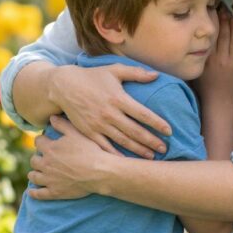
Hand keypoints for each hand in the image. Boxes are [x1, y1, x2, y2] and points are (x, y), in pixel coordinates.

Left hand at [29, 115, 122, 199]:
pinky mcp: (54, 192)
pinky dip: (33, 192)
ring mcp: (49, 179)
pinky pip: (38, 194)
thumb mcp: (77, 133)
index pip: (38, 142)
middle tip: (43, 159)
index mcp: (50, 149)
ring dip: (34, 173)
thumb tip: (51, 117)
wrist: (99, 172)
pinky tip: (31, 191)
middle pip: (34, 160)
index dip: (42, 141)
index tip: (45, 142)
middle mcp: (46, 164)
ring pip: (33, 176)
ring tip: (37, 173)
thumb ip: (63, 125)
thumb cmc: (90, 151)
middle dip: (38, 158)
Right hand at [48, 63, 169, 158]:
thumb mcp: (114, 70)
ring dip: (138, 150)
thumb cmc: (92, 77)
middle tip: (165, 149)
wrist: (63, 86)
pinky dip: (117, 155)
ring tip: (151, 157)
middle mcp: (109, 113)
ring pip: (122, 141)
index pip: (143, 114)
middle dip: (151, 141)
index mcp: (118, 98)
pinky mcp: (89, 132)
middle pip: (135, 131)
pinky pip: (105, 146)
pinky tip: (127, 162)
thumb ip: (136, 73)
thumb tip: (156, 75)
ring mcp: (99, 124)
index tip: (169, 131)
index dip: (157, 123)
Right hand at [197, 8, 232, 104]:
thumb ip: (195, 55)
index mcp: (208, 58)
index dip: (214, 22)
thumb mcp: (196, 69)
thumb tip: (193, 39)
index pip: (212, 35)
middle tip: (226, 10)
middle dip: (226, 20)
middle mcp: (221, 58)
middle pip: (225, 34)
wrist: (219, 102)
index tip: (214, 12)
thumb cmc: (205, 86)